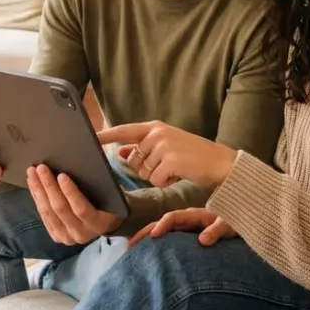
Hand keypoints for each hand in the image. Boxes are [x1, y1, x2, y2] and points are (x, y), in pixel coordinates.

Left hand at [27, 164, 119, 244]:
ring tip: (32, 173)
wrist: (105, 222)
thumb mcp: (109, 195)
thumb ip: (97, 185)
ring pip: (48, 212)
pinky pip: (43, 215)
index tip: (61, 175)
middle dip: (49, 186)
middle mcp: (81, 234)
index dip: (70, 192)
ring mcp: (67, 237)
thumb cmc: (108, 201)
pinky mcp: (56, 236)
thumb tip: (76, 166)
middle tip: (41, 168)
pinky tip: (33, 184)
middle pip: (60, 209)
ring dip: (38, 190)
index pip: (81, 209)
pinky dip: (37, 198)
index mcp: (98, 224)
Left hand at [97, 121, 237, 188]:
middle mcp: (157, 133)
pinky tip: (179, 174)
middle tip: (167, 165)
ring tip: (175, 168)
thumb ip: (143, 149)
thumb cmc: (192, 156)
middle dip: (146, 169)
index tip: (89, 138)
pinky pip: (156, 180)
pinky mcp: (170, 160)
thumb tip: (121, 152)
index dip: (105, 136)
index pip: (123, 131)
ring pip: (144, 172)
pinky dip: (166, 182)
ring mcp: (164, 146)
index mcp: (154, 127)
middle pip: (133, 160)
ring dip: (157, 176)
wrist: (220, 162)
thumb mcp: (166, 147)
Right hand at [128, 208, 236, 248]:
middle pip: (161, 224)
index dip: (163, 225)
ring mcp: (183, 227)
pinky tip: (147, 253)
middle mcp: (185, 220)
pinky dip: (155, 244)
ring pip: (161, 231)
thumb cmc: (232, 222)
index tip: (154, 236)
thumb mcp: (227, 225)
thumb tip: (202, 240)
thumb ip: (216, 231)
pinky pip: (167, 238)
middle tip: (130, 245)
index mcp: (193, 215)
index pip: (173, 217)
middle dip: (145, 233)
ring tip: (132, 250)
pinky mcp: (184, 235)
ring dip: (147, 238)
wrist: (235, 223)